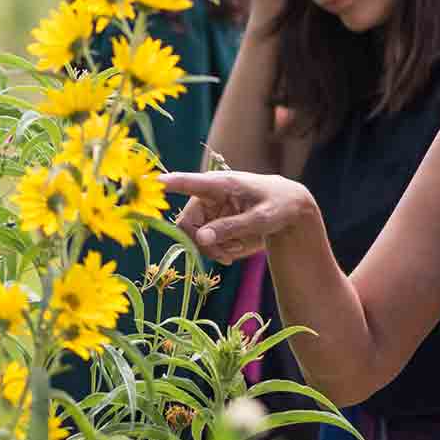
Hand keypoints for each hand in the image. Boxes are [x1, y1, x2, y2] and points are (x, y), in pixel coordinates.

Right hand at [159, 168, 320, 262]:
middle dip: (202, 244)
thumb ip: (232, 227)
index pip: (189, 182)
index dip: (168, 184)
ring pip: (193, 237)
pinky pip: (203, 243)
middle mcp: (207, 195)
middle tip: (226, 257)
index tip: (150, 182)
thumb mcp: (261, 219)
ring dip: (211, 249)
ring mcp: (208, 209)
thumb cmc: (278, 206)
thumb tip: (200, 238)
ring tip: (236, 251)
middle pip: (186, 224)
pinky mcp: (211, 221)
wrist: (289, 208)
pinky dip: (216, 251)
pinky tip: (234, 250)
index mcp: (220, 184)